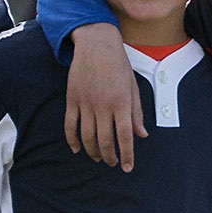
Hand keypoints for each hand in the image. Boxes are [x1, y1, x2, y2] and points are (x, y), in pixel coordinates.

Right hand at [64, 23, 144, 169]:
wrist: (96, 44)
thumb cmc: (118, 65)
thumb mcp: (133, 87)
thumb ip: (136, 113)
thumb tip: (142, 135)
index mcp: (122, 102)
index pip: (125, 136)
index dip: (126, 155)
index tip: (127, 168)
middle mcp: (103, 105)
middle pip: (104, 140)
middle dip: (109, 156)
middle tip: (112, 163)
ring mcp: (86, 103)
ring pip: (87, 136)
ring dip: (92, 151)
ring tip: (98, 157)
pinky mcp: (72, 99)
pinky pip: (70, 125)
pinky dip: (72, 139)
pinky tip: (77, 149)